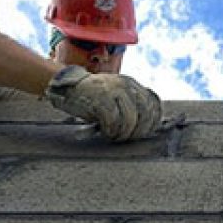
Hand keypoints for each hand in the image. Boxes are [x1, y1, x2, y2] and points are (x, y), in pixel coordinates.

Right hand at [45, 65, 161, 140]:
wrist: (68, 86)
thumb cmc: (93, 96)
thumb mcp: (116, 94)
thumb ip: (130, 104)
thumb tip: (145, 126)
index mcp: (132, 84)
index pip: (153, 102)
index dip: (154, 120)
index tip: (148, 132)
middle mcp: (126, 85)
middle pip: (145, 112)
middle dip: (140, 130)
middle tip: (129, 138)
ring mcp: (113, 92)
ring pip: (130, 119)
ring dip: (124, 133)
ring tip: (115, 137)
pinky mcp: (100, 100)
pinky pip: (113, 121)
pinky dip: (111, 131)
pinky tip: (106, 132)